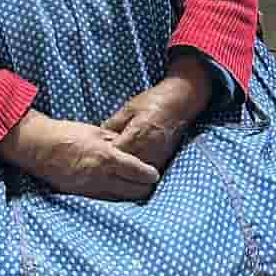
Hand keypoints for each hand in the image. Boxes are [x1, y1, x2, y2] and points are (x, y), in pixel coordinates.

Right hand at [0, 112, 160, 200]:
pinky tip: (114, 188)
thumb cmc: (67, 134)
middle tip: (147, 182)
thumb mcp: (96, 132)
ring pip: (120, 199)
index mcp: (107, 157)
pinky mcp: (80, 195)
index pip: (138, 172)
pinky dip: (112, 196)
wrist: (39, 147)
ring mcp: (90, 188)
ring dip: (128, 193)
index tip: (154, 174)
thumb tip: (132, 149)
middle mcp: (101, 176)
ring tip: (132, 186)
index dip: (150, 174)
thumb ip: (115, 142)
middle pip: (134, 191)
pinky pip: (103, 200)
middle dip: (144, 187)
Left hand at [101, 53, 213, 173]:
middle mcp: (149, 148)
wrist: (181, 100)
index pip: (117, 152)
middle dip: (112, 168)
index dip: (104, 156)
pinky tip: (127, 172)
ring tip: (111, 173)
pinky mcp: (165, 160)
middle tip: (99, 169)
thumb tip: (98, 137)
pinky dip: (137, 174)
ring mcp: (158, 156)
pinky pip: (147, 172)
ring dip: (124, 174)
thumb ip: (113, 123)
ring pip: (137, 174)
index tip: (94, 157)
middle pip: (126, 167)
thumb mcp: (129, 108)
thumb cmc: (153, 101)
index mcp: (138, 132)